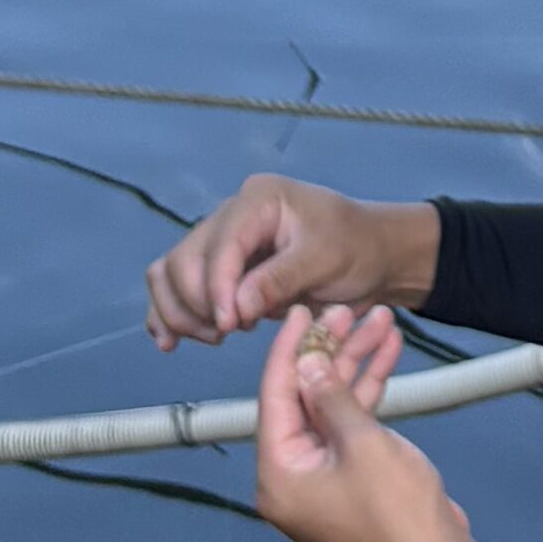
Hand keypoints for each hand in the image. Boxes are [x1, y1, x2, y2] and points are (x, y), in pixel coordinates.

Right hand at [143, 174, 435, 349]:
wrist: (373, 255)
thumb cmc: (357, 250)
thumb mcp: (326, 261)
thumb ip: (280, 280)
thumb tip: (234, 307)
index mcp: (259, 200)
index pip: (220, 245)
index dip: (216, 288)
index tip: (228, 326)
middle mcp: (232, 214)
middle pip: (185, 259)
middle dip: (198, 303)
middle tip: (227, 333)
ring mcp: (221, 239)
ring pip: (171, 273)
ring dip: (181, 311)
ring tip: (213, 337)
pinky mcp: (220, 267)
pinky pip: (176, 284)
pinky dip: (169, 312)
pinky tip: (170, 341)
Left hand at [254, 304, 483, 541]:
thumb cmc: (397, 517)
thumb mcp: (363, 444)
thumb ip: (331, 398)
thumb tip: (307, 364)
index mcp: (278, 476)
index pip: (275, 398)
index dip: (291, 350)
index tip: (302, 314)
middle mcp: (293, 478)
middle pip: (303, 400)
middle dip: (330, 353)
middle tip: (348, 312)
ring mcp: (323, 479)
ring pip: (332, 408)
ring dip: (354, 367)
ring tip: (380, 324)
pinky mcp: (352, 479)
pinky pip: (351, 427)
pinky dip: (367, 395)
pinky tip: (386, 358)